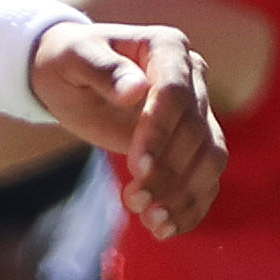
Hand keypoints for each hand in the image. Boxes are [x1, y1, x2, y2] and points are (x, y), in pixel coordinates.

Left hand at [29, 20, 224, 239]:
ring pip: (210, 157)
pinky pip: (205, 176)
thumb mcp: (74, 59)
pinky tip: (168, 231)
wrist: (72, 74)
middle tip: (134, 203)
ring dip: (186, 193)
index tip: (136, 168)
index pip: (175, 93)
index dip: (159, 132)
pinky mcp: (191, 142)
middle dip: (168, 172)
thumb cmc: (69, 60)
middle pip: (195, 131)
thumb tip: (136, 90)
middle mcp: (192, 77)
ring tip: (153, 223)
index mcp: (167, 47)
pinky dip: (192, 205)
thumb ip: (103, 71)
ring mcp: (197, 111)